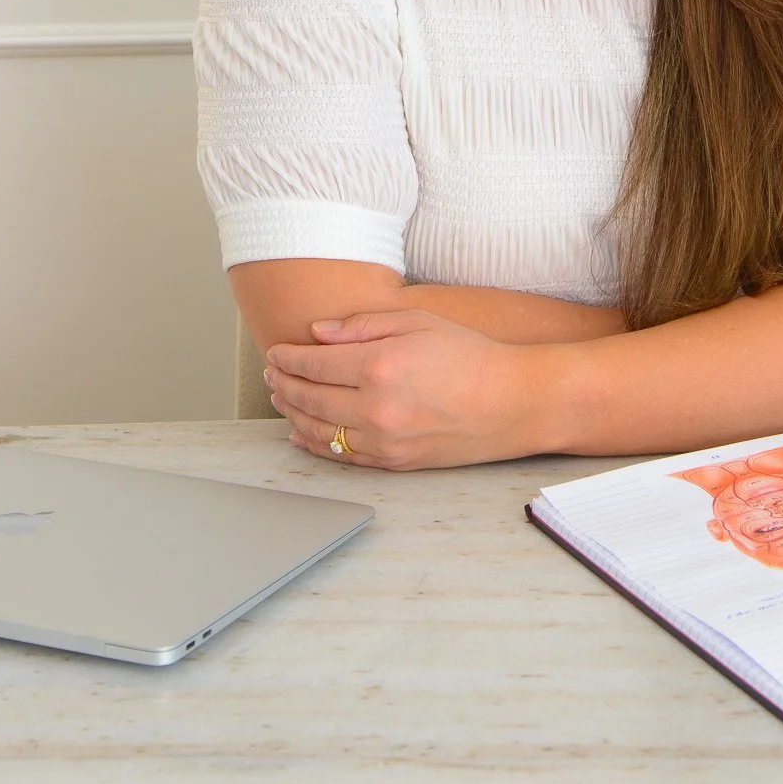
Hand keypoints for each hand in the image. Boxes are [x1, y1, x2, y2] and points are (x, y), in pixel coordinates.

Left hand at [263, 309, 542, 469]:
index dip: (287, 357)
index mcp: (379, 365)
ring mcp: (383, 440)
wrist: (511, 402)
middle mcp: (375, 406)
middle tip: (271, 373)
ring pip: (317, 431)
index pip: (313, 363)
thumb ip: (363, 325)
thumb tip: (317, 333)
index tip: (275, 352)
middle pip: (308, 398)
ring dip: (291, 414)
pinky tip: (301, 432)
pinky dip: (313, 444)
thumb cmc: (470, 354)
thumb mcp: (418, 321)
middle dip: (283, 384)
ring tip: (280, 398)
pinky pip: (340, 456)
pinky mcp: (393, 463)